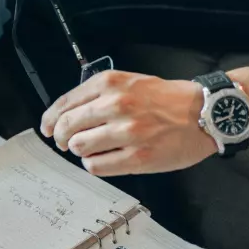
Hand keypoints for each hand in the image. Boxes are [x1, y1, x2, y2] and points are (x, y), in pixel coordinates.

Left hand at [41, 70, 216, 175]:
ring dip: (79, 151)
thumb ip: (99, 94)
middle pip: (67, 126)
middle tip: (64, 142)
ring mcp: (126, 132)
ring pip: (80, 147)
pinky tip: (102, 159)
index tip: (46, 127)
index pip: (66, 103)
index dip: (50, 118)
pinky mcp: (138, 157)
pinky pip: (98, 166)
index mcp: (110, 83)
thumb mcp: (129, 81)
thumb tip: (69, 113)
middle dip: (60, 137)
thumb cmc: (166, 98)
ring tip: (88, 150)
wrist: (203, 113)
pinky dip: (94, 165)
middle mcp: (115, 105)